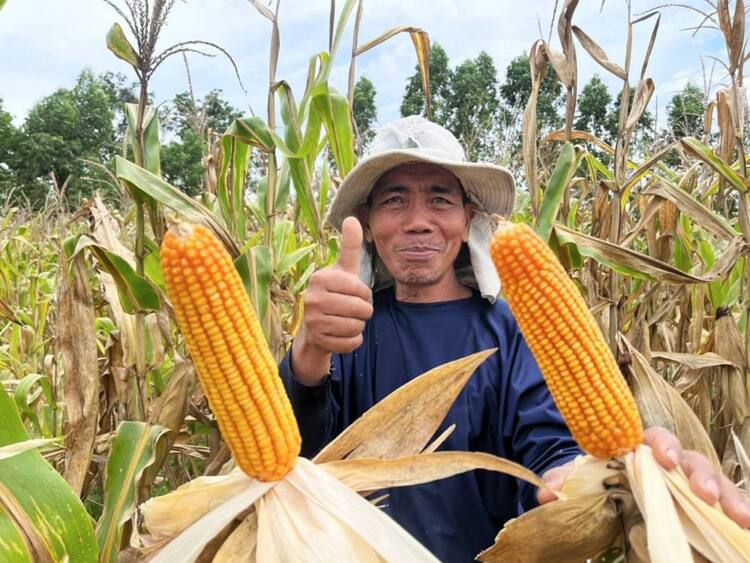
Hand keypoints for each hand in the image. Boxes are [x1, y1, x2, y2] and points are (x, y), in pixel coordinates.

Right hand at [291, 217, 372, 382]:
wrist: (314, 327)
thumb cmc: (334, 294)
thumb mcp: (343, 270)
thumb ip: (350, 246)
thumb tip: (352, 217)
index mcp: (320, 278)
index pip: (360, 289)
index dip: (364, 294)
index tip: (355, 294)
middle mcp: (312, 299)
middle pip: (361, 310)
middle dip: (364, 312)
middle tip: (353, 310)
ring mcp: (312, 321)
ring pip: (357, 327)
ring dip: (358, 326)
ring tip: (346, 320)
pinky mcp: (317, 340)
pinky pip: (351, 343)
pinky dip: (353, 340)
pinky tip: (342, 334)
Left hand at [537, 427, 749, 527]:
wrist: (612, 494)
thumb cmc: (602, 479)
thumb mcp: (581, 480)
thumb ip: (567, 481)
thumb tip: (546, 490)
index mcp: (642, 451)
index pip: (655, 440)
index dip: (661, 446)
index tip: (662, 459)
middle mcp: (671, 465)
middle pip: (692, 461)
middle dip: (701, 474)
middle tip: (704, 493)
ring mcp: (689, 487)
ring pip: (714, 483)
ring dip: (728, 496)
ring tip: (738, 516)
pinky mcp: (702, 510)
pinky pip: (725, 507)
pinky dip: (737, 511)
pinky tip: (745, 525)